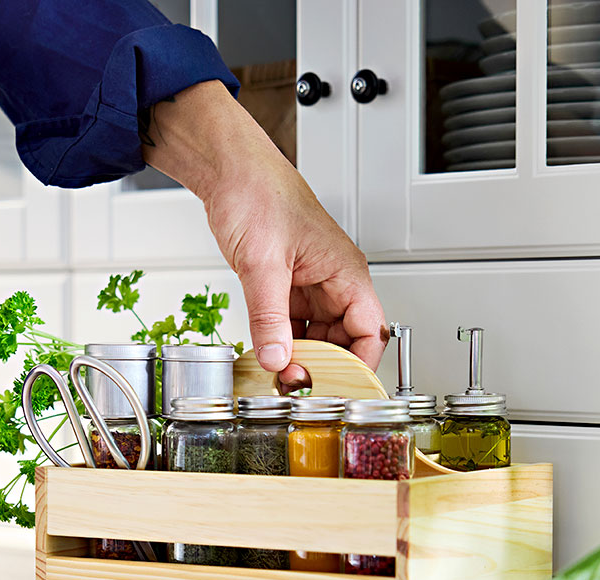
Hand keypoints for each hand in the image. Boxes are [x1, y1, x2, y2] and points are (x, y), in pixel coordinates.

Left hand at [141, 81, 387, 384]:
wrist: (228, 172)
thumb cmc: (258, 194)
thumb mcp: (263, 264)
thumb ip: (268, 317)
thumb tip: (276, 359)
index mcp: (346, 272)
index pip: (370, 331)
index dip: (359, 365)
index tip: (337, 387)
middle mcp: (334, 282)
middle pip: (343, 341)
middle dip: (322, 366)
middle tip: (297, 385)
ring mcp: (311, 286)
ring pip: (317, 337)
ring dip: (300, 358)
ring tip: (279, 375)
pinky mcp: (288, 288)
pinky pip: (292, 326)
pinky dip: (282, 344)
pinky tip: (268, 355)